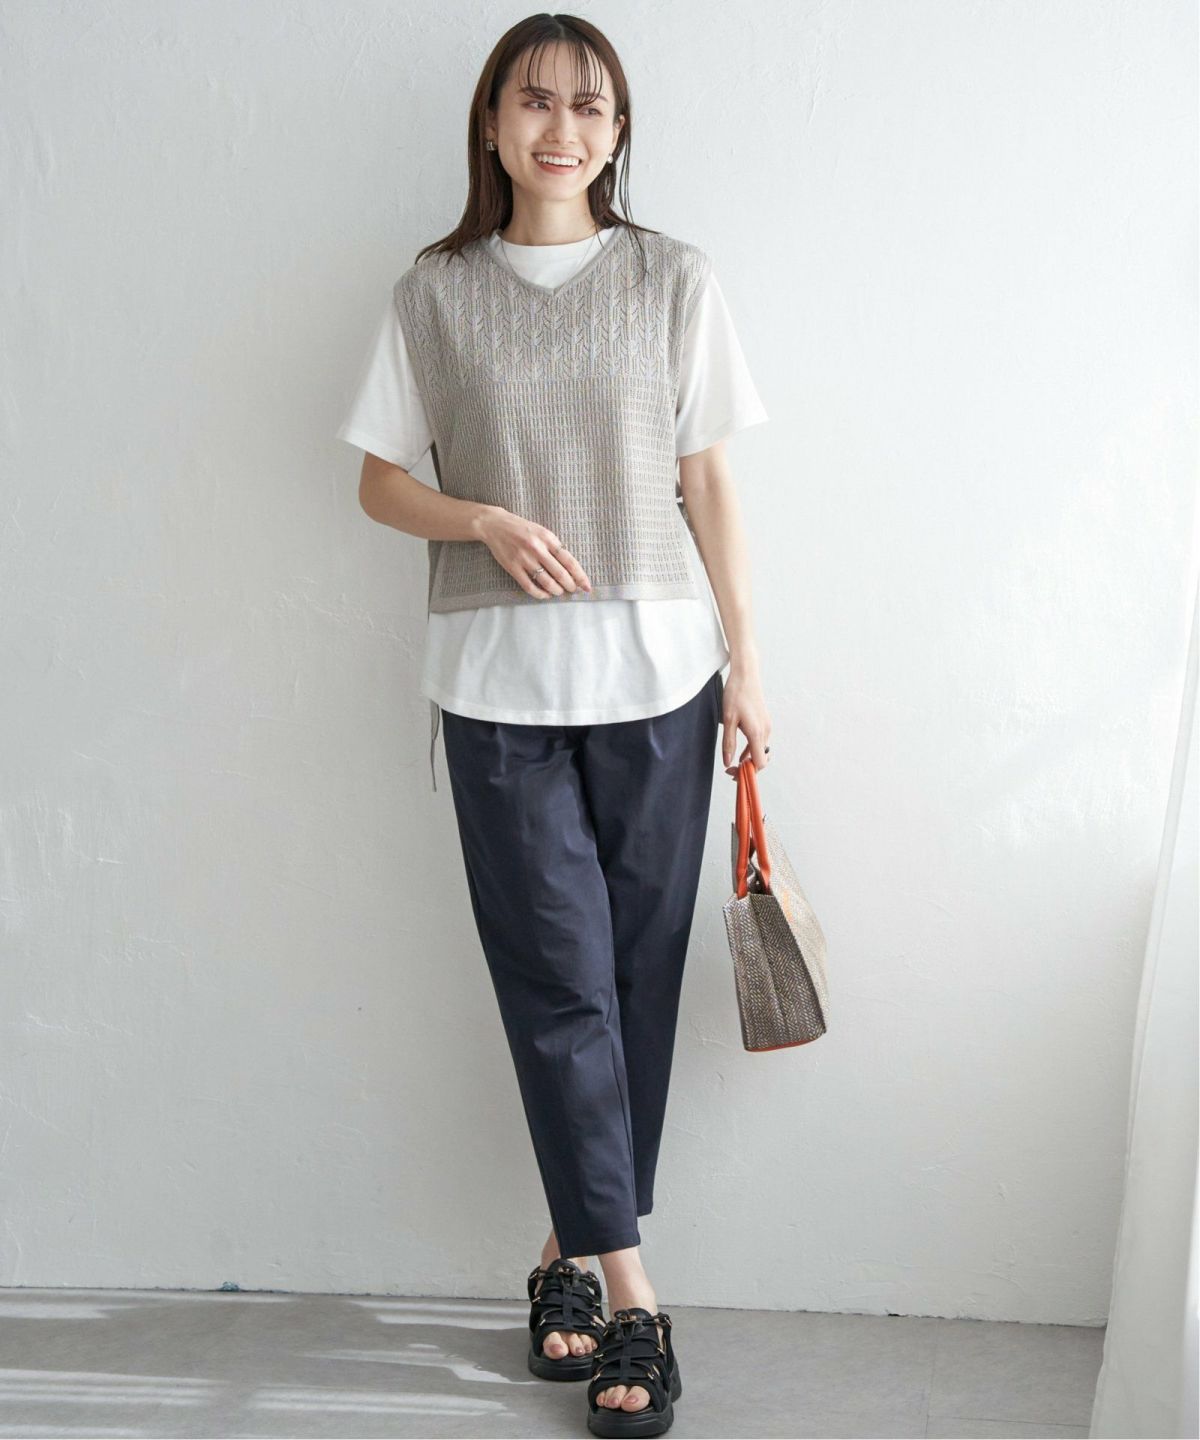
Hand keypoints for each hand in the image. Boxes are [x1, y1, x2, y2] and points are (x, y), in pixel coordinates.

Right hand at [474, 508, 591, 597]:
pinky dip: (540, 594)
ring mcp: (524, 559)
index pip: (569, 561)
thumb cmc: (522, 528)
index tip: (587, 586)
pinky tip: (545, 595)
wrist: (495, 525)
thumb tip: (570, 567)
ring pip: (546, 582)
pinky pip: (529, 586)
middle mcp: (537, 548)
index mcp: (548, 538)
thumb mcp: (542, 531)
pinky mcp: (513, 568)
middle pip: (560, 574)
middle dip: (570, 585)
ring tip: (559, 592)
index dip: (580, 576)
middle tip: (573, 590)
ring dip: (556, 590)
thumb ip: (554, 546)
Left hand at [721, 665, 770, 777]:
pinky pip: (760, 743)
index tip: (733, 774)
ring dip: (749, 760)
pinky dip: (751, 751)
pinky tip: (740, 753)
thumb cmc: (736, 694)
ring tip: (734, 764)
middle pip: (762, 760)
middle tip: (731, 772)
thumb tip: (728, 762)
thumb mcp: (728, 720)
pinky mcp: (764, 722)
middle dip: (748, 769)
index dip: (748, 772)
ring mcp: (766, 727)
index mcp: (757, 733)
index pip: (759, 763)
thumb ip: (728, 743)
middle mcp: (765, 731)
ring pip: (761, 751)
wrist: (746, 675)